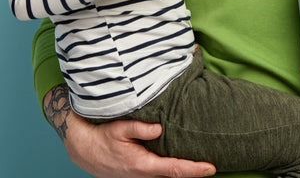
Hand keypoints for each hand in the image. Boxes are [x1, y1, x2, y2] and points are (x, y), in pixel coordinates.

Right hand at [45, 86, 214, 177]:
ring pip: (168, 176)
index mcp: (142, 165)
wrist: (84, 149)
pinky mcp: (141, 173)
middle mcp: (144, 174)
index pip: (174, 169)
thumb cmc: (102, 137)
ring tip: (205, 163)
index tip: (211, 168)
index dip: (194, 169)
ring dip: (185, 171)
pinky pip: (162, 173)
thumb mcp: (119, 128)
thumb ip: (140, 128)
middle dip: (195, 171)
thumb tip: (159, 127)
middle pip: (175, 175)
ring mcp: (142, 177)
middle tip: (215, 163)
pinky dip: (174, 169)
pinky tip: (185, 162)